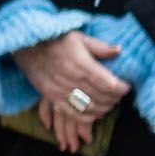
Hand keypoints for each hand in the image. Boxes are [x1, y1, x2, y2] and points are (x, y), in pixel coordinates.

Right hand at [22, 29, 126, 154]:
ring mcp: (61, 91)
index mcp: (81, 64)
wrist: (28, 47)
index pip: (108, 84)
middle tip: (119, 95)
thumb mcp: (79, 37)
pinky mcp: (52, 98)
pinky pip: (72, 114)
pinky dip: (87, 117)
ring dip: (103, 109)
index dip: (121, 88)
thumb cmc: (56, 40)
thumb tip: (119, 50)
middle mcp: (72, 80)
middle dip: (114, 99)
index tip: (126, 86)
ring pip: (89, 108)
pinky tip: (95, 114)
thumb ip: (100, 47)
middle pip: (101, 97)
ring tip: (110, 104)